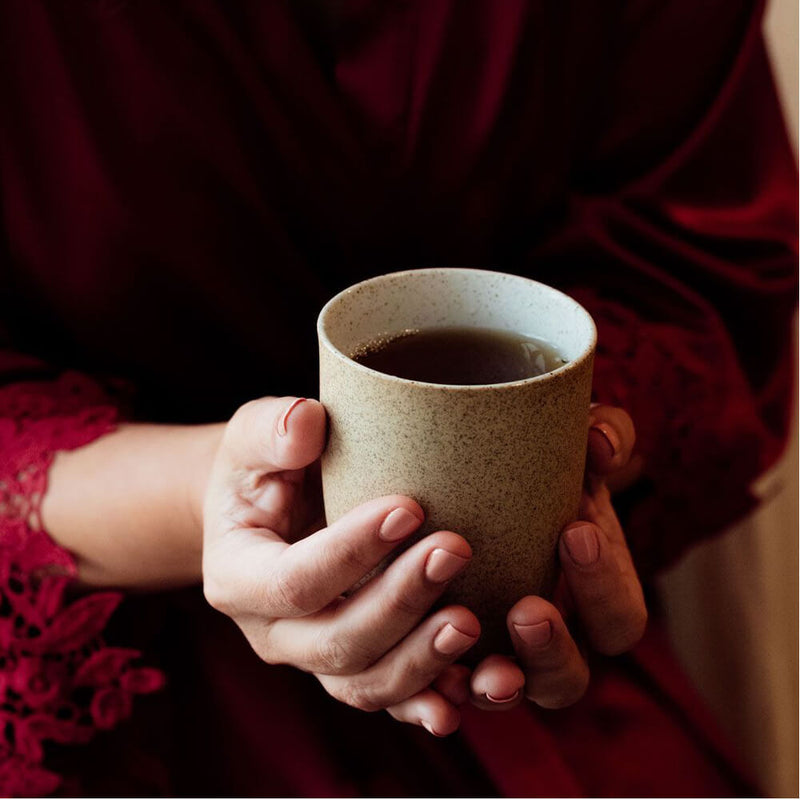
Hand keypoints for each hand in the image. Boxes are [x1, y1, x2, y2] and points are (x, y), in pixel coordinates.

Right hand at [202, 397, 480, 735]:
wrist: (271, 512)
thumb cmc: (264, 468)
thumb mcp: (253, 439)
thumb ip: (271, 429)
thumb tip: (305, 423)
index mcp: (238, 578)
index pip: (295, 580)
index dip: (352, 552)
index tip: (410, 508)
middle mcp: (273, 633)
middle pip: (336, 642)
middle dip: (399, 602)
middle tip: (454, 552)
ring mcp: (314, 658)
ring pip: (365, 684)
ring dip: (422, 660)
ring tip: (470, 621)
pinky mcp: (353, 668)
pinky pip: (389, 701)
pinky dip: (427, 701)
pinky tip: (466, 687)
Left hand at [445, 404, 646, 711]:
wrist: (463, 477)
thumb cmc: (533, 466)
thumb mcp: (570, 442)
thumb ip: (602, 431)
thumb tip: (604, 445)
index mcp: (590, 595)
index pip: (617, 618)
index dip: (603, 585)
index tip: (574, 530)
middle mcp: (549, 636)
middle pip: (569, 676)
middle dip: (552, 648)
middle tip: (528, 608)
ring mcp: (497, 653)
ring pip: (509, 693)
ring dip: (501, 683)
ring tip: (479, 658)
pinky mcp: (446, 657)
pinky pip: (446, 695)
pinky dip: (442, 694)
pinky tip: (431, 680)